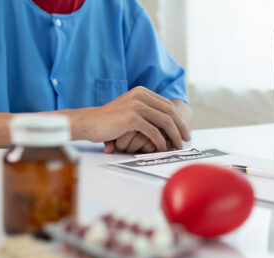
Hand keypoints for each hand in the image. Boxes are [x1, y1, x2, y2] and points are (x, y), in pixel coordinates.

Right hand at [72, 86, 189, 151]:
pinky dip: (160, 142)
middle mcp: (141, 95)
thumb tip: (165, 124)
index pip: (167, 104)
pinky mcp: (132, 118)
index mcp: (141, 91)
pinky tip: (161, 149)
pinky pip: (153, 132)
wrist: (88, 122)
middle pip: (170, 111)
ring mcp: (137, 105)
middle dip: (180, 127)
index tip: (183, 130)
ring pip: (165, 122)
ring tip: (176, 146)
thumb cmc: (108, 120)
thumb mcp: (128, 110)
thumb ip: (145, 111)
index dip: (178, 118)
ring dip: (173, 136)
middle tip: (185, 139)